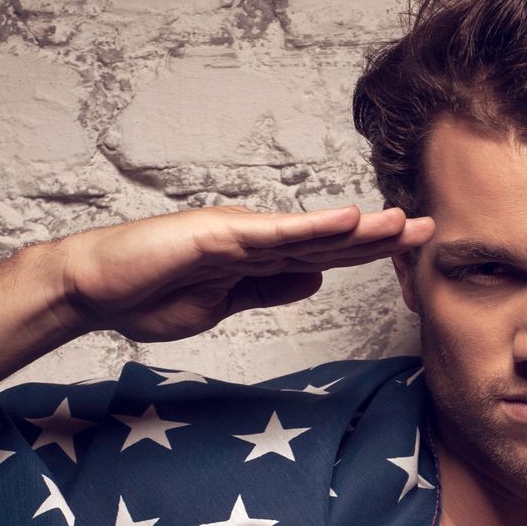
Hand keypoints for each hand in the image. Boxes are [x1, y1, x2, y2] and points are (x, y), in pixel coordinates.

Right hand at [38, 203, 434, 342]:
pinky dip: (313, 226)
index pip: (326, 256)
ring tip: (402, 222)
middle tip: (432, 228)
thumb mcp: (222, 305)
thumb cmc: (147, 295)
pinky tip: (349, 220)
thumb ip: (267, 290)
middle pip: (330, 238)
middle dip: (381, 235)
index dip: (371, 253)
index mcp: (258, 261)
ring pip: (310, 231)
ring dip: (359, 227)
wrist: (95, 290)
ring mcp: (237, 233)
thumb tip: (315, 280)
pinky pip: (273, 233)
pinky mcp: (216, 234)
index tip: (414, 252)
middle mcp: (254, 240)